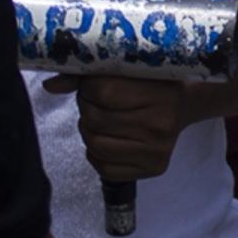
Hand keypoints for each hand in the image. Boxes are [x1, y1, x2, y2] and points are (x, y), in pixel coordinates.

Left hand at [40, 75, 188, 183]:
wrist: (187, 104)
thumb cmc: (154, 81)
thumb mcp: (130, 69)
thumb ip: (89, 76)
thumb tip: (50, 86)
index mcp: (159, 93)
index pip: (103, 91)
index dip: (88, 87)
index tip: (93, 85)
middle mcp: (160, 125)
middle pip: (95, 119)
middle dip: (86, 108)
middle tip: (95, 102)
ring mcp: (157, 151)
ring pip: (95, 144)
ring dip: (89, 131)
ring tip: (100, 121)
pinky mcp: (153, 169)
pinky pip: (104, 167)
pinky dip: (97, 153)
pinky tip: (108, 139)